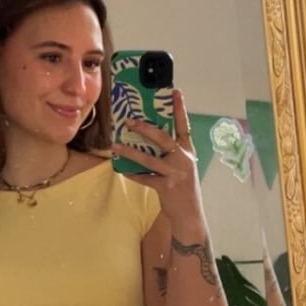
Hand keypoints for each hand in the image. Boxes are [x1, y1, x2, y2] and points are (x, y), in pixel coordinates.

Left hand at [113, 89, 206, 236]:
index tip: (175, 91)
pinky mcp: (166, 187)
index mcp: (188, 151)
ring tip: (116, 145)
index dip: (180, 109)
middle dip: (145, 128)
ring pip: (149, 159)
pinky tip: (122, 170)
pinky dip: (133, 174)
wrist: (190, 214)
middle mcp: (183, 159)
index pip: (184, 126)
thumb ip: (170, 153)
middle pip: (163, 138)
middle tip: (129, 120)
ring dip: (130, 152)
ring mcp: (175, 173)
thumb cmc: (183, 187)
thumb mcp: (182, 166)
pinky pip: (145, 178)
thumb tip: (147, 138)